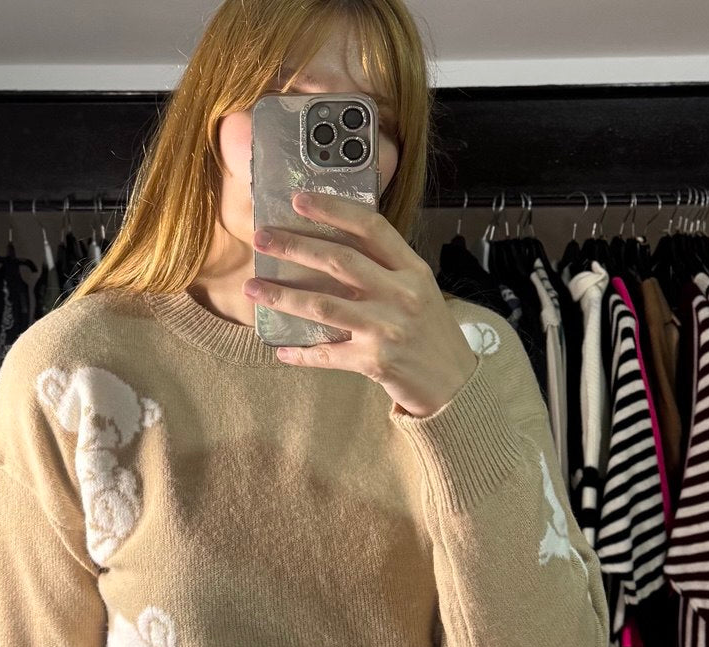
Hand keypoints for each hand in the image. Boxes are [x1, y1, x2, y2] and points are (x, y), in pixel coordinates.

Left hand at [245, 189, 478, 416]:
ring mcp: (387, 329)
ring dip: (282, 297)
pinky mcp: (375, 363)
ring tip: (252, 289)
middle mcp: (400, 295)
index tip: (299, 199)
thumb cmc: (430, 333)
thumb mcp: (419, 290)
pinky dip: (301, 353)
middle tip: (261, 239)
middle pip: (339, 261)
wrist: (456, 384)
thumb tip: (333, 248)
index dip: (333, 209)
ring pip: (323, 306)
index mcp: (411, 270)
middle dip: (294, 247)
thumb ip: (386, 269)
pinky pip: (328, 355)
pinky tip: (280, 350)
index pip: (370, 227)